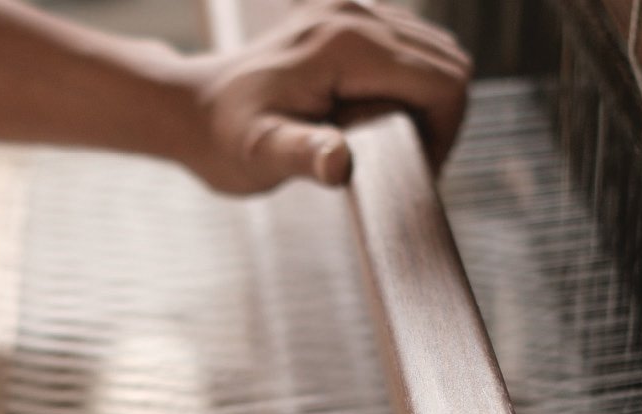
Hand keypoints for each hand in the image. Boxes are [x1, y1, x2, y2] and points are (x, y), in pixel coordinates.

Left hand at [177, 0, 471, 193]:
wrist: (193, 108)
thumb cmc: (224, 139)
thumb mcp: (260, 154)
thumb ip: (303, 154)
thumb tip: (339, 164)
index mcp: (345, 45)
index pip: (440, 82)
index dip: (444, 134)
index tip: (418, 170)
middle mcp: (354, 14)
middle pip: (448, 62)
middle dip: (441, 119)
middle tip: (411, 162)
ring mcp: (351, 8)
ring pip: (435, 51)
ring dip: (429, 101)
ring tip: (396, 144)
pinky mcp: (347, 15)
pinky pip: (409, 45)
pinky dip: (410, 83)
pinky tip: (380, 117)